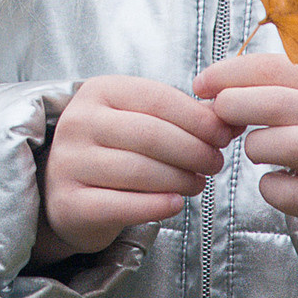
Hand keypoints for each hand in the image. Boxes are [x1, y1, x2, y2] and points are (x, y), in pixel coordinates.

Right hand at [35, 75, 237, 262]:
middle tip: (214, 163)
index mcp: (98, 91)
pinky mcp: (69, 202)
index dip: (197, 118)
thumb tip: (230, 119)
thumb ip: (183, 117)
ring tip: (197, 183)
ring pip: (138, 170)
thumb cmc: (113, 150)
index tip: (223, 134)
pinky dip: (157, 205)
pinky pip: (122, 205)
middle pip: (150, 135)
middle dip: (193, 150)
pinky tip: (176, 202)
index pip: (157, 99)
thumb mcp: (140, 120)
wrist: (67, 190)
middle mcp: (78, 123)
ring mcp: (69, 162)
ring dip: (180, 179)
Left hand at [193, 52, 297, 239]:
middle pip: (276, 103)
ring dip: (255, 147)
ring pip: (278, 144)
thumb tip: (214, 87)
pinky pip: (281, 191)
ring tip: (261, 150)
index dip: (233, 72)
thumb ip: (280, 90)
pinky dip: (269, 187)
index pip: (280, 68)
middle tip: (218, 113)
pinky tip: (281, 183)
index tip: (203, 83)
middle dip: (233, 104)